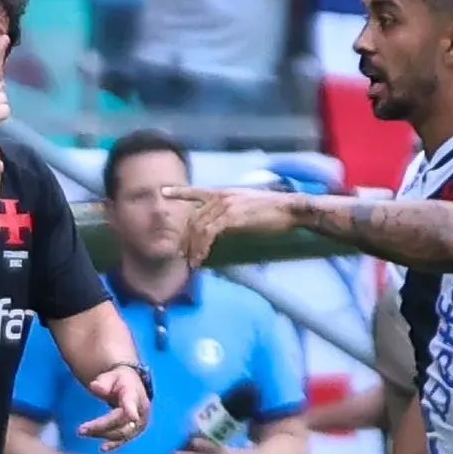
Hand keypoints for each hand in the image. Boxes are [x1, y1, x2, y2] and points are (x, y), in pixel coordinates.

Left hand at [79, 364, 150, 445]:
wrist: (131, 387)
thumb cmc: (118, 381)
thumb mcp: (111, 376)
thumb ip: (103, 382)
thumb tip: (94, 386)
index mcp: (134, 393)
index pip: (131, 401)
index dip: (132, 409)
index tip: (132, 417)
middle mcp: (140, 410)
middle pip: (121, 421)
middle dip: (101, 426)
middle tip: (81, 429)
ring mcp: (139, 422)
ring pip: (121, 433)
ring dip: (102, 434)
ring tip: (84, 432)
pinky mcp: (134, 431)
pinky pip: (124, 439)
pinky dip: (113, 444)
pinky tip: (103, 448)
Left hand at [166, 184, 294, 265]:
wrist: (289, 209)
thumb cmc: (275, 212)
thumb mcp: (248, 208)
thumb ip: (232, 214)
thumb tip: (222, 228)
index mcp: (225, 193)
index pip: (197, 191)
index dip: (180, 191)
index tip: (163, 191)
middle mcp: (221, 196)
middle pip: (194, 218)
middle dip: (185, 238)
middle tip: (182, 255)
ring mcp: (225, 205)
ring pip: (199, 227)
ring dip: (193, 247)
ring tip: (191, 262)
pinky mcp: (230, 216)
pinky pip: (208, 233)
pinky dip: (202, 247)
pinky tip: (201, 257)